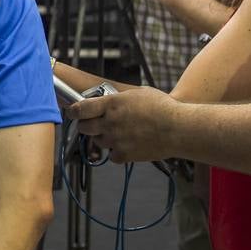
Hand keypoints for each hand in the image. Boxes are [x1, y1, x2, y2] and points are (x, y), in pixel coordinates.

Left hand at [66, 86, 180, 163]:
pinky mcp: (124, 155)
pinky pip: (112, 155)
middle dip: (85, 125)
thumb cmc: (162, 108)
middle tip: (92, 124)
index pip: (80, 109)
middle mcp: (110, 122)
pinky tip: (129, 144)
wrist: (178, 129)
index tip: (72, 112)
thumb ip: (118, 99)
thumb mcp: (137, 94)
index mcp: (111, 104)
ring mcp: (115, 140)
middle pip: (84, 127)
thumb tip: (108, 101)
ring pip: (98, 141)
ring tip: (119, 133)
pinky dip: (117, 152)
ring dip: (103, 138)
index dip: (73, 111)